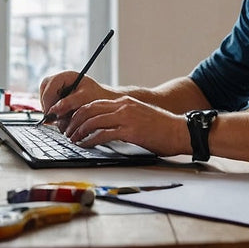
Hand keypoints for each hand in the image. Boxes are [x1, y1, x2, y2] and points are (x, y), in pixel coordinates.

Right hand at [38, 72, 113, 124]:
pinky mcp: (57, 98)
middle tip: (54, 117)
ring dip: (51, 110)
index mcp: (66, 76)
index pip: (48, 86)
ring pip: (45, 99)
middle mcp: (59, 81)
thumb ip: (69, 102)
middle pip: (44, 91)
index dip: (48, 101)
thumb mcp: (85, 98)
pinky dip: (54, 113)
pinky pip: (49, 105)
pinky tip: (63, 117)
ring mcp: (57, 89)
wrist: (103, 102)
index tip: (51, 114)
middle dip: (48, 105)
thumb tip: (53, 110)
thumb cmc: (97, 97)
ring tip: (62, 117)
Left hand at [62, 96, 192, 156]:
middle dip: (74, 121)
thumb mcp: (140, 115)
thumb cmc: (163, 127)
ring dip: (79, 131)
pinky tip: (85, 145)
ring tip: (73, 140)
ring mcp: (127, 117)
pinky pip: (103, 134)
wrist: (181, 130)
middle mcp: (123, 106)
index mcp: (125, 102)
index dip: (78, 112)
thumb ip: (124, 117)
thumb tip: (108, 127)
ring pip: (93, 121)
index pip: (94, 103)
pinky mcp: (130, 131)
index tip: (70, 121)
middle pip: (89, 110)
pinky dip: (90, 140)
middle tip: (67, 132)